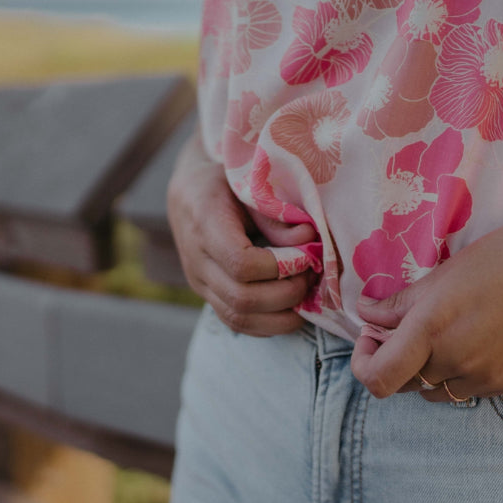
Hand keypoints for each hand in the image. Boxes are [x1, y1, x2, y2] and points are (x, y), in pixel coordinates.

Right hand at [167, 133, 315, 334]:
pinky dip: (269, 322)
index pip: (241, 264)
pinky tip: (292, 308)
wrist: (189, 191)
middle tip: (313, 275)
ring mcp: (199, 282)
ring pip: (239, 318)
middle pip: (242, 299)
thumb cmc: (227, 180)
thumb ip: (277, 214)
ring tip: (306, 294)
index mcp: (204, 223)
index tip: (307, 253)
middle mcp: (196, 260)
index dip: (280, 267)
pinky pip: (236, 323)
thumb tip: (310, 240)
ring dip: (281, 315)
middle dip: (287, 293)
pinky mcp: (206, 295)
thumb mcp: (252, 183)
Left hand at [350, 204, 502, 401]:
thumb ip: (403, 301)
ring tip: (444, 334)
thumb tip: (367, 314)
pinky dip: (460, 372)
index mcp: (431, 327)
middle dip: (396, 360)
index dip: (364, 363)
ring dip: (428, 370)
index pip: (378, 378)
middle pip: (404, 384)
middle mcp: (455, 360)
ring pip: (437, 390)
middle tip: (403, 330)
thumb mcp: (448, 271)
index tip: (371, 337)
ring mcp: (484, 377)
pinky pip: (469, 389)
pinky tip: (477, 339)